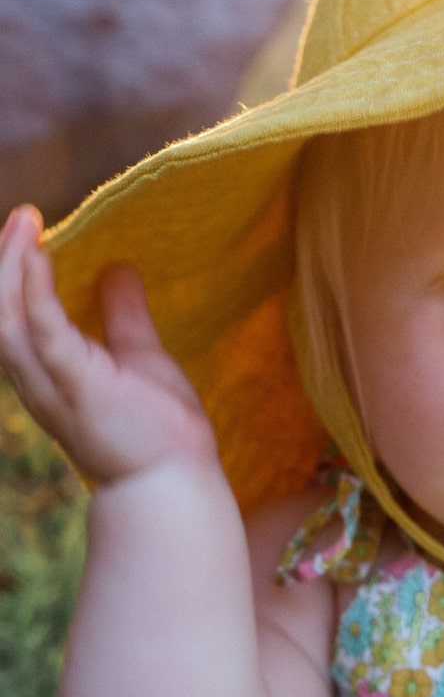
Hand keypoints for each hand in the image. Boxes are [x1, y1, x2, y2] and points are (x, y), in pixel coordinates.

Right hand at [0, 205, 216, 483]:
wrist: (173, 480)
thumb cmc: (158, 428)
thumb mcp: (140, 356)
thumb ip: (125, 315)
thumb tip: (118, 269)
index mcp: (50, 371)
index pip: (13, 315)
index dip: (12, 274)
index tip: (25, 230)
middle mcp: (38, 380)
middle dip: (0, 262)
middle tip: (21, 215)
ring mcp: (53, 385)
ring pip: (6, 321)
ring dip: (8, 270)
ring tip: (24, 224)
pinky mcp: (77, 386)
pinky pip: (44, 334)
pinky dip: (36, 293)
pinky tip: (40, 256)